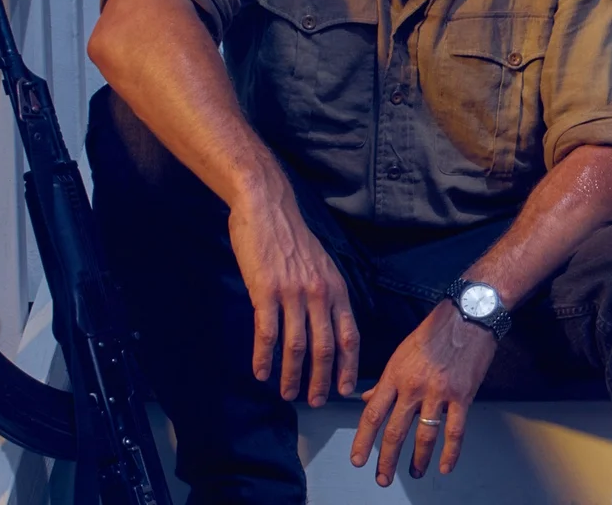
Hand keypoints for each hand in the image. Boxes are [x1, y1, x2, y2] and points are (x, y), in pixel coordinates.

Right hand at [228, 184, 359, 405]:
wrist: (267, 208)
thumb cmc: (292, 238)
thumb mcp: (322, 265)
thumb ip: (326, 294)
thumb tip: (328, 324)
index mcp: (337, 289)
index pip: (350, 335)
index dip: (348, 366)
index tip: (346, 390)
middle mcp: (320, 294)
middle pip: (326, 347)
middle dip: (322, 379)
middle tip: (315, 402)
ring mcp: (293, 293)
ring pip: (297, 345)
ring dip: (292, 374)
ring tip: (287, 394)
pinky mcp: (266, 292)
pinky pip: (268, 332)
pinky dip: (264, 357)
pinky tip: (260, 372)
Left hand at [350, 301, 497, 483]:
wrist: (468, 316)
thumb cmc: (434, 333)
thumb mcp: (401, 353)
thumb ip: (385, 380)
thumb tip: (367, 399)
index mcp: (395, 375)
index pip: (373, 414)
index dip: (363, 440)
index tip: (358, 460)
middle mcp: (413, 386)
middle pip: (395, 430)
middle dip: (386, 458)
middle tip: (382, 477)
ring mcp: (438, 391)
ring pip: (424, 434)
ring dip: (418, 459)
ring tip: (414, 473)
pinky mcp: (462, 395)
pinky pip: (455, 430)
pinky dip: (450, 452)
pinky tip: (445, 466)